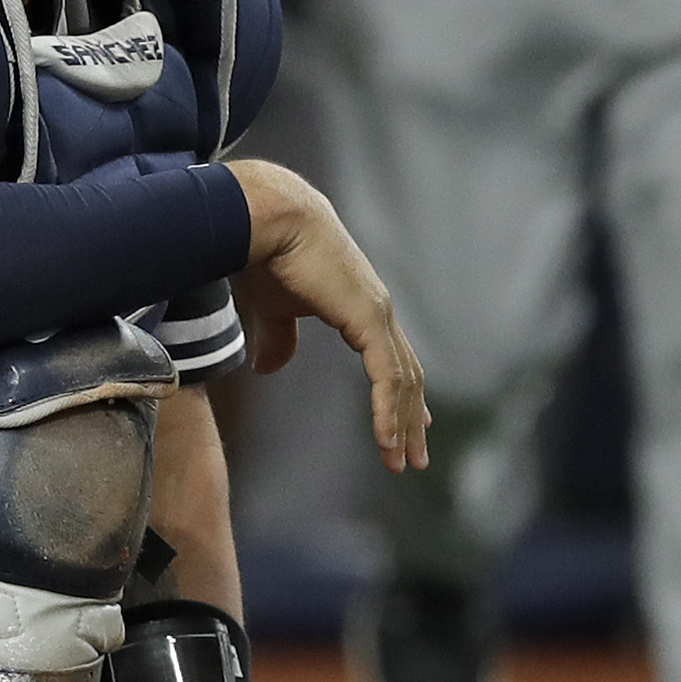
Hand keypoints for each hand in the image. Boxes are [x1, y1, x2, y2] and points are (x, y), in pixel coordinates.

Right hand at [227, 158, 427, 468]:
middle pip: (405, 375)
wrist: (266, 220)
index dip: (400, 393)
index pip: (390, 358)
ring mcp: (377, 313)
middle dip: (410, 418)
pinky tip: (386, 440)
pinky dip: (387, 411)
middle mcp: (376, 310)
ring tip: (401, 461)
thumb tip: (268, 368)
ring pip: (401, 381)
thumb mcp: (273, 310)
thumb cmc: (267, 255)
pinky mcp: (368, 317)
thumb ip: (278, 339)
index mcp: (359, 306)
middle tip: (414, 456)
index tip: (410, 422)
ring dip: (401, 424)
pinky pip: (386, 376)